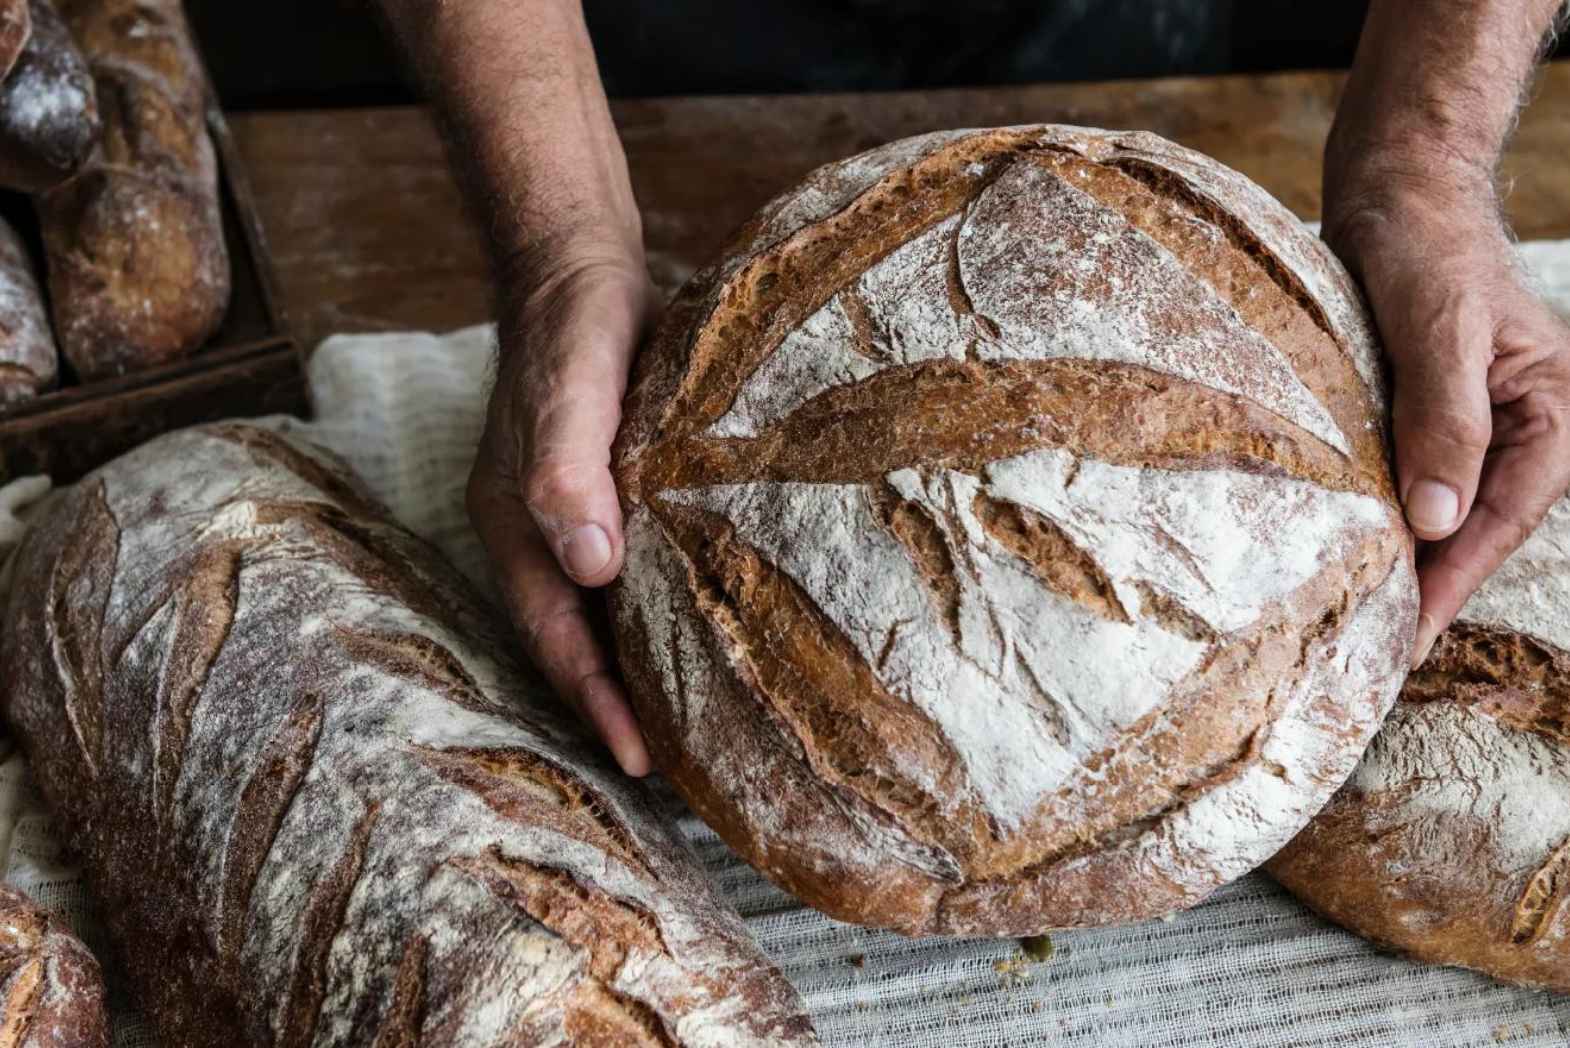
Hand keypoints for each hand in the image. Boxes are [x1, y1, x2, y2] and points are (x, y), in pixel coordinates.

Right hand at [467, 245, 657, 775]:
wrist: (584, 268)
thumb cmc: (574, 327)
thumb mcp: (571, 388)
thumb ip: (570, 470)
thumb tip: (592, 566)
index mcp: (517, 527)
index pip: (556, 637)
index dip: (596, 701)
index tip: (642, 762)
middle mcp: (543, 535)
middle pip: (577, 641)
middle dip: (619, 705)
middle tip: (683, 768)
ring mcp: (578, 517)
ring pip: (607, 614)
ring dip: (643, 667)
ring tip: (699, 723)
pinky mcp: (617, 493)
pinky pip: (636, 573)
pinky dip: (662, 612)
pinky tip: (708, 629)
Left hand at [1325, 182, 1569, 666]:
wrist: (1394, 189)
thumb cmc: (1426, 243)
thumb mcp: (1439, 327)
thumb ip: (1443, 418)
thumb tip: (1436, 517)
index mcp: (1555, 405)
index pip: (1507, 513)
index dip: (1457, 578)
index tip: (1409, 631)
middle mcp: (1525, 422)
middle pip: (1480, 523)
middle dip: (1433, 583)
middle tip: (1373, 645)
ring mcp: (1476, 420)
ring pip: (1447, 507)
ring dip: (1409, 557)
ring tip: (1360, 616)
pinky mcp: (1428, 413)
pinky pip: (1414, 477)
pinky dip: (1387, 515)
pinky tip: (1351, 549)